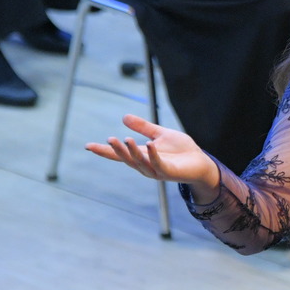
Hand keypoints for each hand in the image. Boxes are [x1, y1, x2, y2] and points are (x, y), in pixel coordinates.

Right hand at [89, 113, 220, 195]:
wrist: (201, 162)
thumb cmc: (181, 151)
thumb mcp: (160, 134)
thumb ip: (144, 127)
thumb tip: (124, 117)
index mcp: (142, 156)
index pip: (119, 155)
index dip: (104, 150)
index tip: (88, 146)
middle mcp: (146, 166)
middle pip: (126, 159)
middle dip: (117, 150)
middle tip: (109, 139)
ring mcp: (157, 170)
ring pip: (140, 162)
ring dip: (132, 152)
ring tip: (125, 139)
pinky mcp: (169, 172)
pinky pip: (159, 164)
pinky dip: (153, 155)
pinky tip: (149, 145)